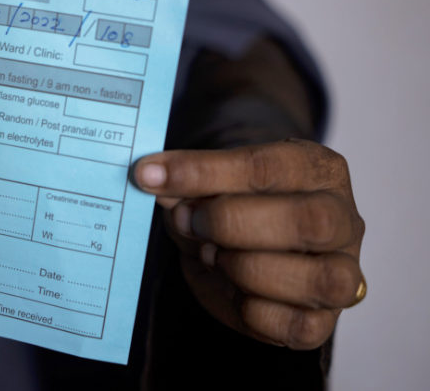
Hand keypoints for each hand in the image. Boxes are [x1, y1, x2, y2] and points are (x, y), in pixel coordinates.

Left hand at [134, 139, 364, 349]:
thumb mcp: (206, 186)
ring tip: (211, 255)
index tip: (150, 175)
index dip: (203, 171)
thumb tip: (156, 183)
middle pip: (308, 223)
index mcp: (316, 168)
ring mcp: (343, 272)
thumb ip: (186, 185)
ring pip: (320, 280)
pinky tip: (230, 288)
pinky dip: (254, 311)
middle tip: (189, 221)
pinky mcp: (324, 321)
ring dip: (248, 269)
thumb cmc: (230, 204)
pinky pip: (301, 327)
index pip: (267, 167)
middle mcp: (342, 218)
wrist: (242, 246)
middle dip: (232, 223)